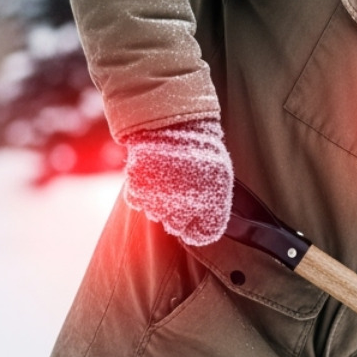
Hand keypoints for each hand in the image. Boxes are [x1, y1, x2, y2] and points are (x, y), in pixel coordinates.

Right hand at [121, 118, 233, 246]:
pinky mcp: (138, 190)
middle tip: (180, 194)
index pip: (203, 234)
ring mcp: (159, 200)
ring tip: (166, 178)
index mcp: (210, 205)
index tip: (196, 222)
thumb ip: (213, 201)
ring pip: (156, 214)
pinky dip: (142, 192)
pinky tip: (151, 176)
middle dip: (178, 214)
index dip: (199, 229)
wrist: (174, 123)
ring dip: (159, 201)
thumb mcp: (218, 174)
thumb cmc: (200, 148)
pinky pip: (138, 201)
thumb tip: (204, 222)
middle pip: (176, 227)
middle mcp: (184, 209)